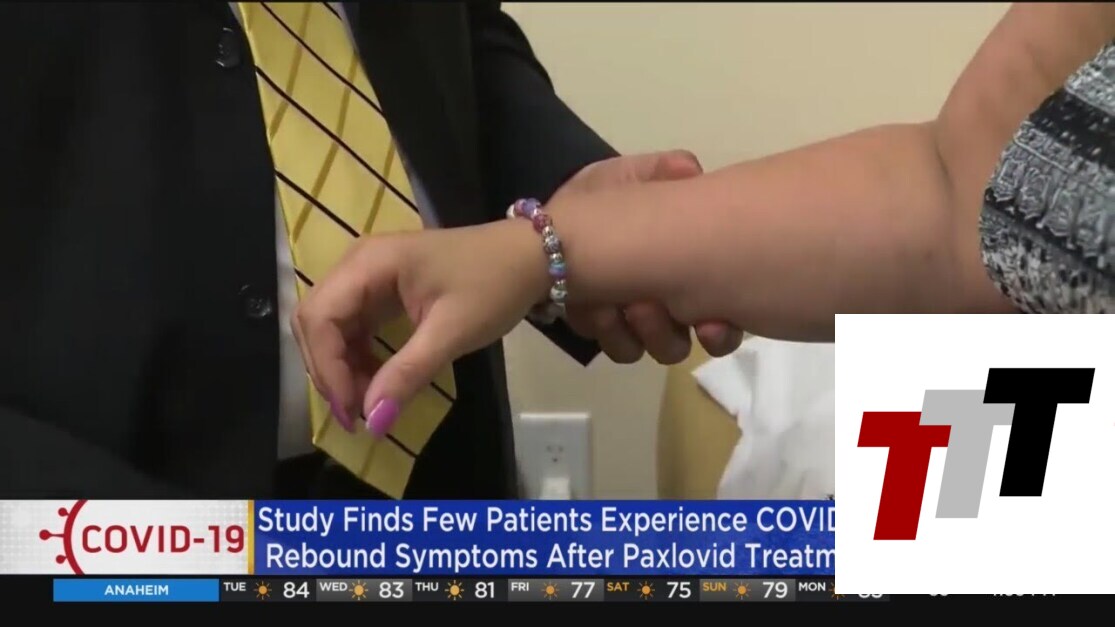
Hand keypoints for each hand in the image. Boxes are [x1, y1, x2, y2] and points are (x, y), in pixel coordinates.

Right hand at [291, 220, 552, 435]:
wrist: (530, 257)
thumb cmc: (493, 285)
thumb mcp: (452, 332)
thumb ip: (408, 374)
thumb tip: (373, 421)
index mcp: (370, 263)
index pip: (320, 316)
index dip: (327, 368)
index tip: (352, 411)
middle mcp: (358, 263)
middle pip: (316, 321)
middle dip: (329, 371)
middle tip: (356, 415)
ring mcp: (368, 275)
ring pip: (331, 326)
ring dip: (341, 367)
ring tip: (369, 404)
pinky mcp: (381, 289)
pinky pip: (353, 326)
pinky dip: (357, 357)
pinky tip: (377, 382)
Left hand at [552, 151, 743, 362]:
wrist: (543, 231)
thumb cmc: (592, 204)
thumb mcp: (625, 178)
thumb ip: (663, 170)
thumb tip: (692, 170)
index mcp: (683, 266)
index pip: (721, 307)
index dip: (723, 324)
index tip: (713, 320)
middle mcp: (668, 299)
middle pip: (695, 338)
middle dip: (677, 329)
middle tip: (652, 306)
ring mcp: (637, 321)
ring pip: (662, 348)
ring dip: (648, 331)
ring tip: (624, 305)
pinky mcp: (607, 333)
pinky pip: (623, 349)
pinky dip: (611, 332)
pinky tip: (593, 307)